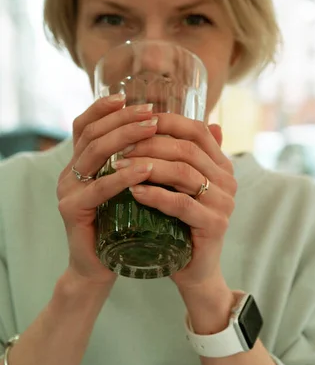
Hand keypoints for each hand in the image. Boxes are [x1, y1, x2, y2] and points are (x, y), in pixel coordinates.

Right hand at [57, 96, 158, 285]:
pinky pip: (98, 189)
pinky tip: (145, 169)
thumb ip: (150, 162)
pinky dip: (122, 177)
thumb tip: (196, 134)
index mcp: (82, 163)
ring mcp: (68, 190)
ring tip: (152, 130)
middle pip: (92, 133)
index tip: (129, 97)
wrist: (101, 266)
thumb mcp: (136, 189)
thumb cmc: (124, 225)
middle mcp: (70, 172)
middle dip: (123, 119)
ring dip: (124, 139)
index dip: (104, 108)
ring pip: (94, 154)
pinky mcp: (72, 211)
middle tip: (151, 113)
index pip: (86, 125)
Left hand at [115, 114, 236, 294]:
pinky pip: (181, 204)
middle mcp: (228, 180)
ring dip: (147, 166)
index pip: (198, 131)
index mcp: (222, 165)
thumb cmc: (180, 225)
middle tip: (119, 147)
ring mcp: (224, 203)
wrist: (194, 269)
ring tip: (118, 167)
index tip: (135, 121)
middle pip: (187, 149)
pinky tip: (134, 191)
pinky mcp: (214, 225)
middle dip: (150, 144)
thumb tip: (155, 119)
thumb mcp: (177, 187)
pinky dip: (155, 195)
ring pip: (183, 173)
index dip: (167, 122)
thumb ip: (173, 159)